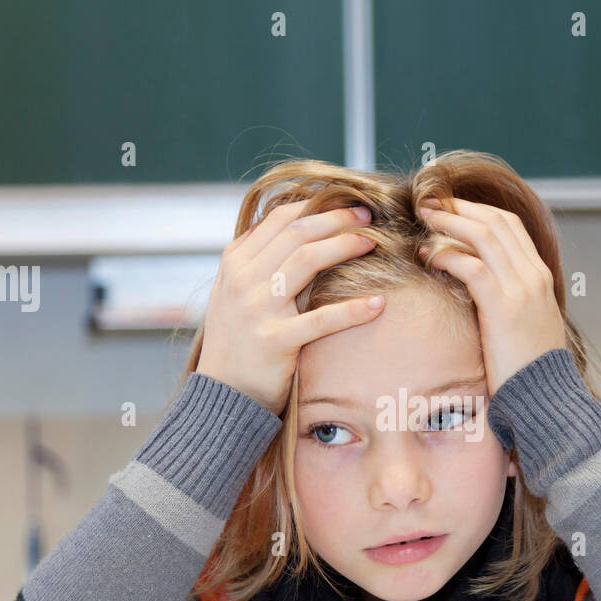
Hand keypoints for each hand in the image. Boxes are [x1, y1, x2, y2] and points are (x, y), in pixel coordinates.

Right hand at [196, 201, 383, 414]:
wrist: (222, 394)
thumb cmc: (236, 342)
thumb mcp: (232, 293)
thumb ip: (255, 260)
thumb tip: (289, 226)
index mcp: (235, 263)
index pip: (280, 219)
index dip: (317, 206)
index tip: (348, 206)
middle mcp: (243, 280)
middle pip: (298, 233)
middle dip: (337, 219)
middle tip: (368, 218)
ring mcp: (258, 309)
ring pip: (307, 261)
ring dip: (345, 246)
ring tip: (373, 244)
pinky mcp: (276, 342)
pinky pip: (321, 320)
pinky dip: (353, 310)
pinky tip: (378, 304)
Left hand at [416, 197, 566, 395]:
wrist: (546, 398)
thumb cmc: (530, 370)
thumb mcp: (526, 325)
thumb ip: (509, 300)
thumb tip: (479, 290)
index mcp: (540, 276)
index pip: (510, 226)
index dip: (478, 210)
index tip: (451, 207)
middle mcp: (533, 275)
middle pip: (496, 221)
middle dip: (460, 207)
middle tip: (430, 203)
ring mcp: (521, 289)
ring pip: (483, 235)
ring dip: (449, 222)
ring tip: (424, 218)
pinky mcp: (502, 307)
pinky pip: (471, 267)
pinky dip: (447, 256)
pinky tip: (429, 256)